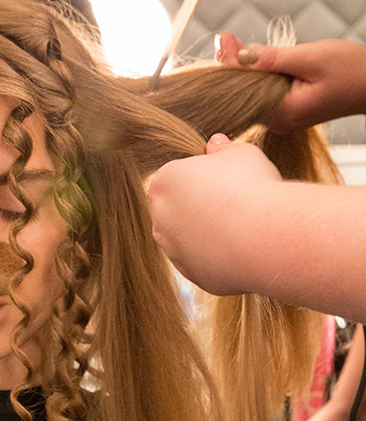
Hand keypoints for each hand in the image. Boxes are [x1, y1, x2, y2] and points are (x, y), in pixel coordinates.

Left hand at [149, 135, 282, 294]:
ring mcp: (174, 252)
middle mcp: (160, 220)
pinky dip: (222, 257)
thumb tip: (216, 145)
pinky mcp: (193, 275)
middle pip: (180, 210)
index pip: (178, 178)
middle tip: (237, 203)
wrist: (261, 235)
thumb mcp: (241, 153)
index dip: (205, 178)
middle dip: (203, 208)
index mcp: (164, 182)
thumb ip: (223, 150)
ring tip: (244, 226)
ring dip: (211, 234)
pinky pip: (206, 263)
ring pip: (191, 239)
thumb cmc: (250, 185)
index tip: (229, 179)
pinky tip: (245, 248)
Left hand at [216, 31, 365, 130]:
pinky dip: (261, 73)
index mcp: (283, 113)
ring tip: (231, 42)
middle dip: (235, 64)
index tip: (222, 41)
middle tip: (224, 38)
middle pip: (246, 92)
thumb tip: (242, 55)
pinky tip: (251, 56)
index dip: (231, 64)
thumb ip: (275, 58)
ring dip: (247, 67)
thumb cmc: (351, 70)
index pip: (245, 90)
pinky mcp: (289, 110)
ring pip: (256, 91)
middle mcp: (280, 121)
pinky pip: (267, 91)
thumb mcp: (311, 58)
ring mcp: (284, 118)